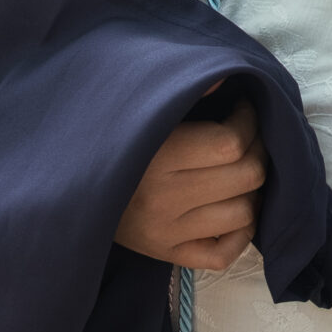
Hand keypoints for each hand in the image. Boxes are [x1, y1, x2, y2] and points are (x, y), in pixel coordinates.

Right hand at [115, 91, 266, 270]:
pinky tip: (234, 208)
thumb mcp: (140, 108)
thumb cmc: (114, 141)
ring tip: (242, 171)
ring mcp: (168, 234)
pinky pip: (225, 254)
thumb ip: (182, 91)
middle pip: (246, 177)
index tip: (241, 110)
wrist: (73, 192)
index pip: (230, 144)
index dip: (248, 122)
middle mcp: (165, 201)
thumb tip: (224, 76)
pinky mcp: (169, 256)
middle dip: (258, 150)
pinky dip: (241, 232)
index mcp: (158, 158)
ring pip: (244, 214)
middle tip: (248, 137)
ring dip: (253, 190)